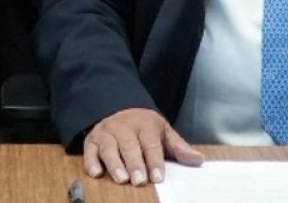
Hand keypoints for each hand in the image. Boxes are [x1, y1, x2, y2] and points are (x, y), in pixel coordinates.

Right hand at [82, 107, 203, 186]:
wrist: (119, 108)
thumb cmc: (144, 126)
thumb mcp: (163, 132)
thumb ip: (179, 147)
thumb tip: (198, 160)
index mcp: (144, 124)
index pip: (150, 143)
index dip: (154, 161)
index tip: (158, 177)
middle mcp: (124, 126)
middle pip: (129, 145)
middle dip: (135, 164)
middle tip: (140, 180)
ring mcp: (106, 132)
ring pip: (109, 148)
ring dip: (114, 164)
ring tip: (122, 179)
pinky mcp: (92, 139)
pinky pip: (89, 150)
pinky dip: (91, 161)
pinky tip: (96, 173)